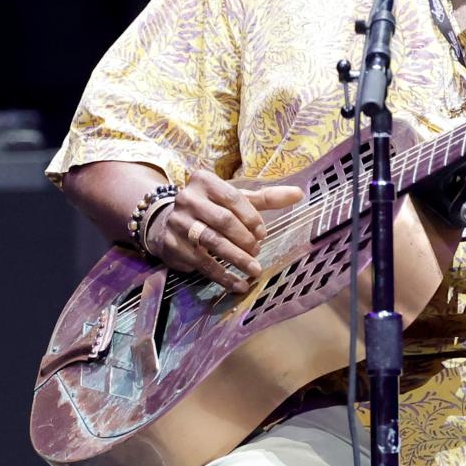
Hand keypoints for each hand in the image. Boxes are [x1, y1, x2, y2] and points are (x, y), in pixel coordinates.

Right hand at [146, 168, 302, 292]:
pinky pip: (202, 264)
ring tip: (254, 269)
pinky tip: (239, 284)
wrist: (167, 224)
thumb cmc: (211, 209)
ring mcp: (177, 222)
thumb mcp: (235, 199)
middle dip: (245, 239)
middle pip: (223, 220)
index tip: (263, 234)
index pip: (233, 198)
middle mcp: (187, 198)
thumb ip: (266, 198)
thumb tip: (299, 194)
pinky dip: (223, 276)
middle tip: (257, 251)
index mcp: (204, 181)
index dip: (252, 217)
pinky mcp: (172, 245)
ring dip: (237, 258)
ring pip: (213, 242)